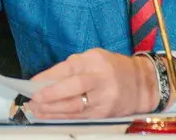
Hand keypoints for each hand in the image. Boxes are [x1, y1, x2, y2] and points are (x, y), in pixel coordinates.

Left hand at [27, 49, 161, 118]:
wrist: (143, 84)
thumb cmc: (113, 68)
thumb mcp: (94, 58)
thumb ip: (72, 66)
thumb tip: (46, 79)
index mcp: (95, 61)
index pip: (68, 68)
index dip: (48, 77)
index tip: (32, 83)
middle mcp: (101, 79)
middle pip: (72, 88)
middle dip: (50, 96)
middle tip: (33, 99)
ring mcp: (104, 99)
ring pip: (74, 107)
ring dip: (52, 110)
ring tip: (36, 109)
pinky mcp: (104, 114)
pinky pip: (79, 117)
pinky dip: (62, 117)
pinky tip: (49, 116)